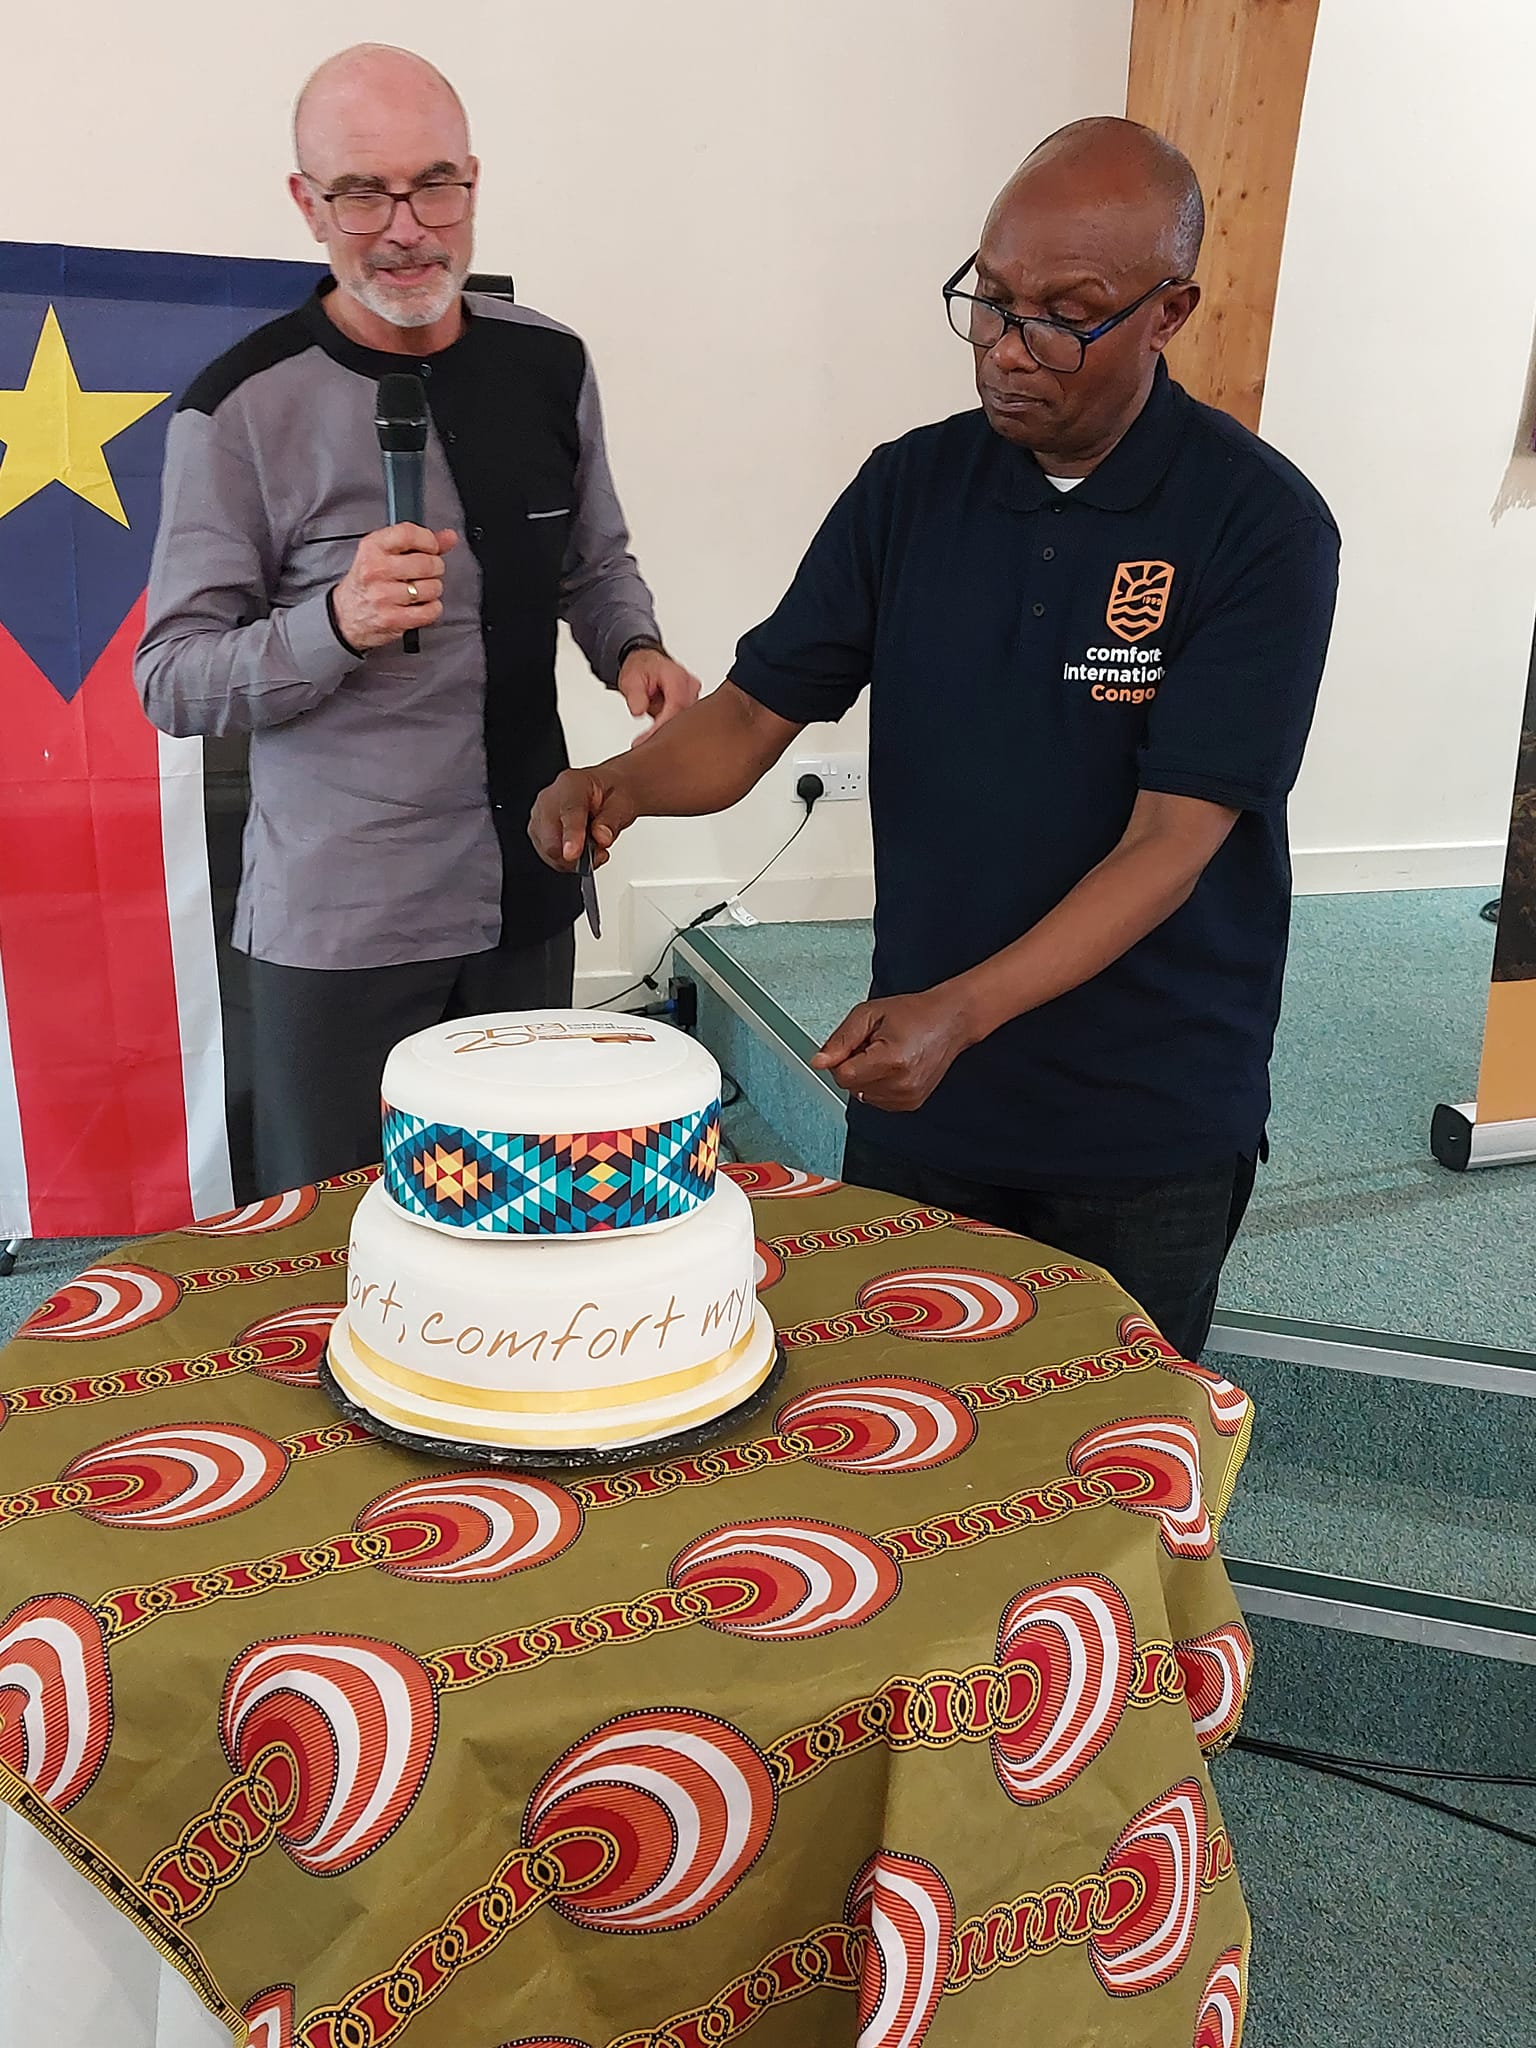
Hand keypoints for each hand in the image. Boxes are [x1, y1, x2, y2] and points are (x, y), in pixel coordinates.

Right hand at [331, 524, 457, 651]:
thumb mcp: (383, 554)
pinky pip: (430, 611)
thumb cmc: (366, 583)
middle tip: (426, 573)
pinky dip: (431, 609)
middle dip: (434, 568)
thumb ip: (418, 543)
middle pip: (426, 563)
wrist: (345, 616)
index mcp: (372, 548)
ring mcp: (384, 596)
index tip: (432, 548)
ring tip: (419, 591)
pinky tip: (419, 606)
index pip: (408, 533)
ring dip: (432, 590)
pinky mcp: (392, 619)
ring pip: (432, 588)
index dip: (428, 540)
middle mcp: (376, 570)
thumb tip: (449, 537)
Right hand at [528, 767, 636, 872]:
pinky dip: (568, 862)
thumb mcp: (624, 802)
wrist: (607, 792)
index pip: (568, 811)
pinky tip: (583, 851)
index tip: (573, 853)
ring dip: (573, 860)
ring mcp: (541, 816)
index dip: (570, 835)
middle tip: (599, 852)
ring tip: (594, 848)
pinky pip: (549, 857)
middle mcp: (550, 798)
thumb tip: (601, 837)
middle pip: (550, 837)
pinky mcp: (539, 833)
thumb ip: (612, 820)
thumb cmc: (612, 793)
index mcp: (572, 783)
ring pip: (549, 852)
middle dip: (573, 855)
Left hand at [616, 647, 701, 741]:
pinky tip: (655, 737)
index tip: (647, 738)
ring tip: (645, 740)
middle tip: (642, 743)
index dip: (662, 723)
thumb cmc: (641, 670)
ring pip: (686, 723)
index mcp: (677, 675)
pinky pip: (684, 724)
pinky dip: (669, 732)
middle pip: (684, 716)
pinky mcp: (692, 707)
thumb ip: (635, 694)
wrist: (647, 667)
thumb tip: (638, 710)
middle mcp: (690, 686)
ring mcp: (693, 697)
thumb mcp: (631, 679)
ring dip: (667, 734)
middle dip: (664, 733)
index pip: (677, 704)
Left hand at [811, 988, 975, 1112]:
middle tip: (875, 1045)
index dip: (842, 1058)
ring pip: (862, 1095)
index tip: (856, 1044)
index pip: (843, 1076)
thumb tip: (819, 1062)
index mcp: (891, 1061)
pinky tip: (894, 1067)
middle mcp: (902, 1084)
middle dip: (855, 1065)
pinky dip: (879, 1084)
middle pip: (851, 1087)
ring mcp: (908, 1097)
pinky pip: (877, 1099)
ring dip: (867, 1076)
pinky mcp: (911, 1104)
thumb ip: (840, 1040)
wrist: (949, 1021)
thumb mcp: (868, 1014)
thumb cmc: (914, 1014)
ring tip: (887, 1054)